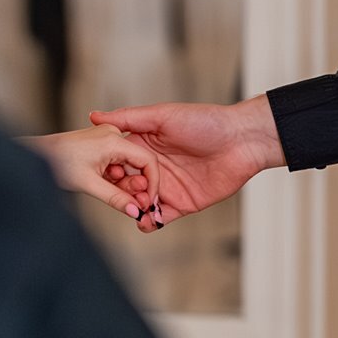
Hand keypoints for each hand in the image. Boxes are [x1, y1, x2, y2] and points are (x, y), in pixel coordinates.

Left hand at [24, 125, 161, 221]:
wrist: (36, 155)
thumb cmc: (56, 162)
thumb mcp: (89, 184)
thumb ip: (116, 198)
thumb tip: (136, 212)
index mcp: (113, 139)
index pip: (147, 161)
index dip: (152, 184)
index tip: (148, 201)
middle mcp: (113, 134)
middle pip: (138, 163)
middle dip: (136, 185)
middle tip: (131, 203)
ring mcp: (107, 138)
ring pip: (128, 165)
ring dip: (124, 182)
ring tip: (110, 192)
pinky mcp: (101, 144)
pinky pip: (118, 162)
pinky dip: (115, 177)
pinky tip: (104, 184)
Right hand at [89, 96, 286, 232]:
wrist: (242, 141)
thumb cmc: (206, 121)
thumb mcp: (163, 115)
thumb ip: (128, 117)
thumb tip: (94, 117)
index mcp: (146, 145)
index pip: (118, 161)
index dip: (109, 169)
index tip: (102, 174)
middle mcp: (154, 167)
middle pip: (127, 185)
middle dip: (119, 193)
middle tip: (120, 195)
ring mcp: (167, 187)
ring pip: (140, 204)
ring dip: (133, 209)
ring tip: (133, 209)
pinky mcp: (183, 203)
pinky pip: (161, 217)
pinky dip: (150, 222)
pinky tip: (145, 221)